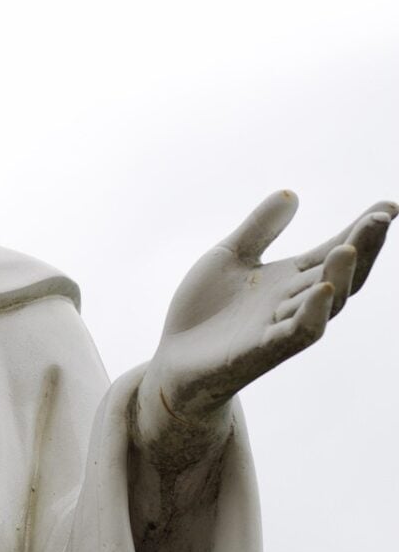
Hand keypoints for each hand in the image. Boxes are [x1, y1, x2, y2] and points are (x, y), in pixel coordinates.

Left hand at [137, 190, 394, 461]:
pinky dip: (312, 312)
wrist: (173, 358)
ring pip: (325, 302)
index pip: (333, 251)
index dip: (360, 230)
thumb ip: (260, 228)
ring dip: (340, 274)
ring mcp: (280, 326)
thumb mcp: (229, 257)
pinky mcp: (261, 349)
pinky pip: (296, 333)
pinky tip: (322, 288)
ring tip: (349, 245)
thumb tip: (292, 193)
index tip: (387, 206)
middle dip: (363, 247)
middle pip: (341, 273)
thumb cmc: (205, 309)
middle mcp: (293, 302)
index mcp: (289, 279)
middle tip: (382, 217)